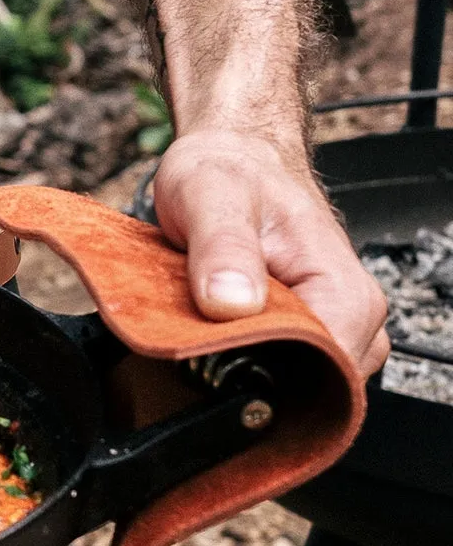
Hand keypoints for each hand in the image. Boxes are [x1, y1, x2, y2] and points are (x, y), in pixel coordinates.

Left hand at [152, 129, 389, 378]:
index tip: (215, 363)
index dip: (265, 377)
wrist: (233, 157)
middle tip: (197, 349)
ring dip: (241, 372)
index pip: (323, 369)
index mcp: (343, 290)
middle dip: (250, 382)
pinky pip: (274, 370)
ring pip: (289, 384)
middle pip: (307, 388)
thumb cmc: (231, 171)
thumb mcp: (212, 197)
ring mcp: (328, 327)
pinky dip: (239, 362)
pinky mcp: (301, 333)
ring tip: (202, 336)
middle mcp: (348, 315)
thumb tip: (232, 303)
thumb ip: (223, 250)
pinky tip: (211, 340)